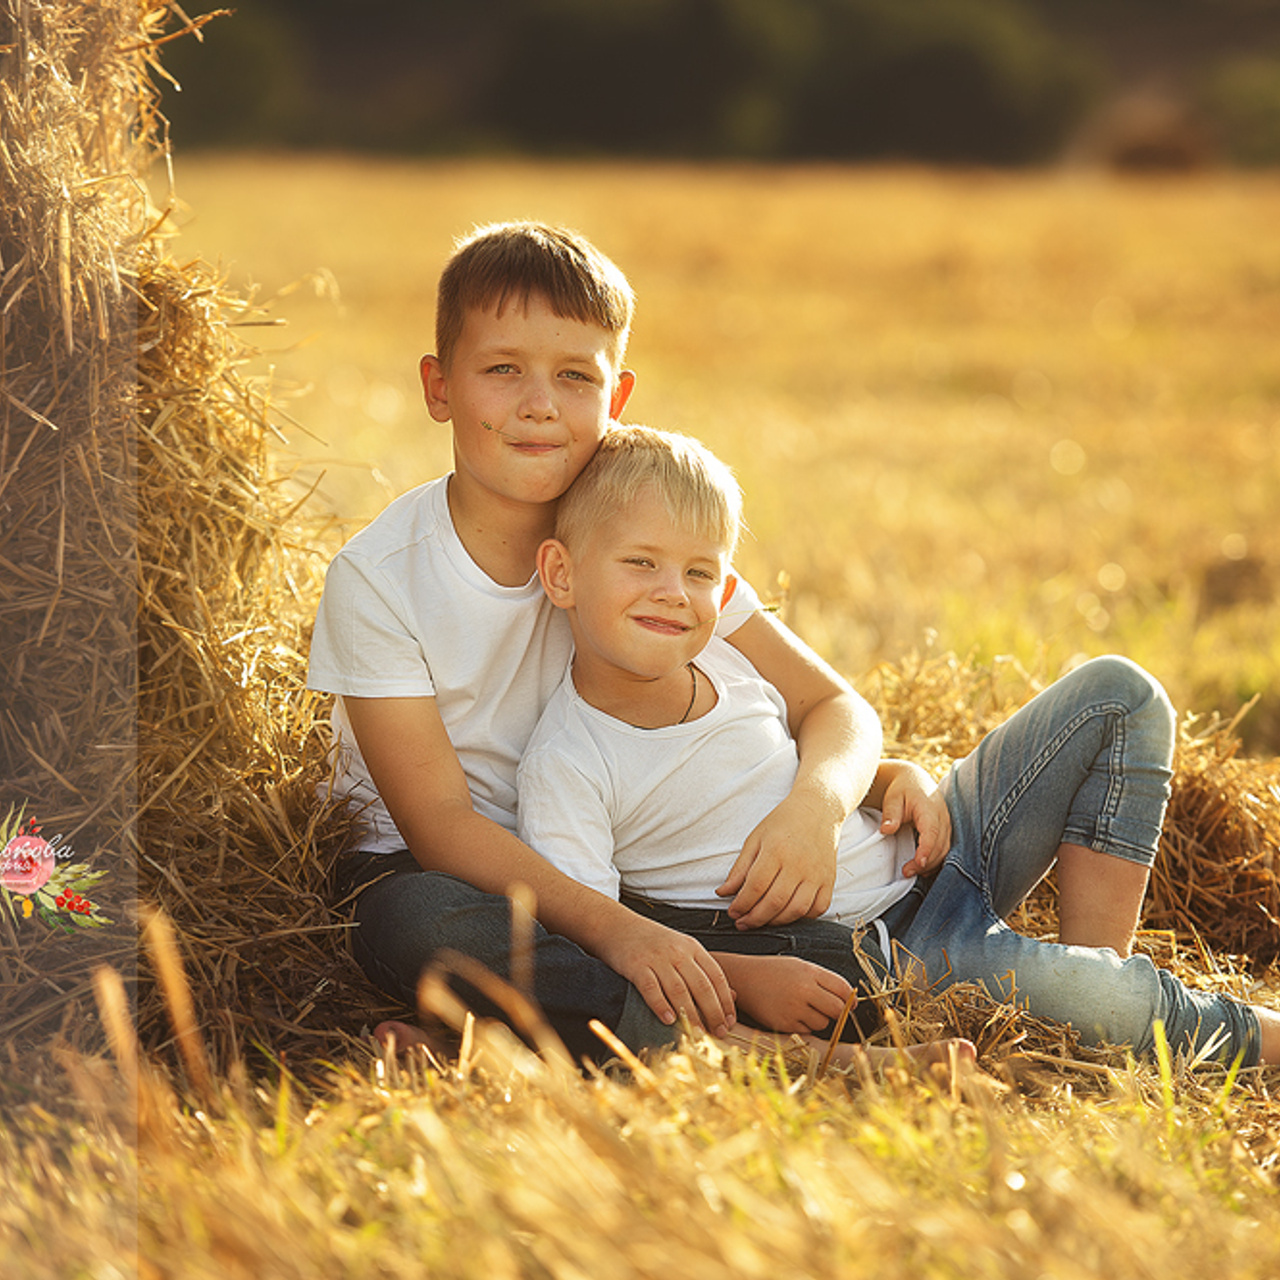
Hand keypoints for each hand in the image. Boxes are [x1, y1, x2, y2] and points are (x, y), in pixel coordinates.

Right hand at [596, 913, 736, 1036]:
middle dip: (713, 1012)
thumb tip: (733, 996)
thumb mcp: (682, 949)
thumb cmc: (654, 942)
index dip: (725, 1001)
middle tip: (719, 1033)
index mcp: (692, 947)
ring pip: (679, 990)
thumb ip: (704, 970)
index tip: (730, 1021)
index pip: (716, 976)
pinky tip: (668, 1020)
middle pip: (701, 986)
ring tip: (698, 1033)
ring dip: (690, 1015)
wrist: (618, 925)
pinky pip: (651, 989)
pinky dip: (661, 1006)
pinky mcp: (637, 966)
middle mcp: (677, 952)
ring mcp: (657, 958)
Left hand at [715, 792, 839, 927]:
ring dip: (776, 922)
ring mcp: (816, 874)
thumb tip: (723, 892)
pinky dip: (803, 917)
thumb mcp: (755, 838)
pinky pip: (818, 908)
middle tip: (743, 923)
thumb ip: (740, 868)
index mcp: (776, 850)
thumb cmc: (783, 822)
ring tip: (762, 920)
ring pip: (796, 910)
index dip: (742, 904)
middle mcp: (799, 864)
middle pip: (775, 902)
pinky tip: (788, 914)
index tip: (733, 912)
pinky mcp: (829, 880)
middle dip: (755, 918)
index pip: (756, 886)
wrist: (818, 809)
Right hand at [716, 953, 854, 1035]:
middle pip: (837, 1009)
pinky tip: (790, 1013)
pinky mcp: (784, 1024)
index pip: (843, 989)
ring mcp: (793, 1009)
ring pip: (823, 1023)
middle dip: (838, 1012)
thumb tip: (848, 999)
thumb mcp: (799, 966)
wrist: (743, 978)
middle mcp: (804, 990)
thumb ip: (823, 980)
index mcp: (810, 972)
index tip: (850, 1004)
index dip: (850, 999)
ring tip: (803, 1007)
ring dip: (819, 1019)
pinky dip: (803, 1025)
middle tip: (829, 1009)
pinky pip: (806, 1031)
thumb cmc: (773, 971)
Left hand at [879, 763, 950, 877]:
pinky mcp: (946, 830)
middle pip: (940, 845)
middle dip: (925, 862)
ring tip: (911, 872)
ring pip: (944, 849)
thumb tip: (886, 830)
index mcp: (929, 808)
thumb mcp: (892, 798)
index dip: (927, 849)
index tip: (918, 863)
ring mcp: (946, 824)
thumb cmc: (902, 790)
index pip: (932, 832)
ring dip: (931, 863)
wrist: (914, 781)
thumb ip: (891, 814)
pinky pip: (945, 848)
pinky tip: (922, 868)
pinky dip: (936, 860)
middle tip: (906, 872)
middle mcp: (942, 817)